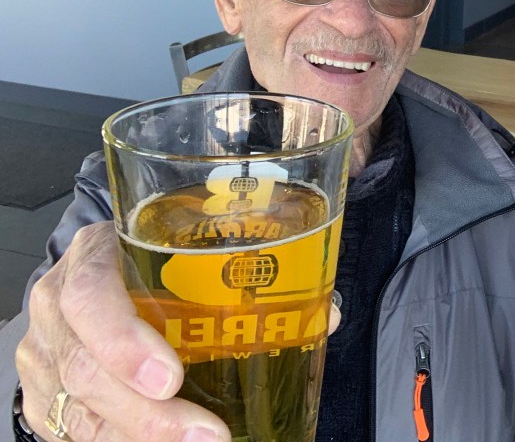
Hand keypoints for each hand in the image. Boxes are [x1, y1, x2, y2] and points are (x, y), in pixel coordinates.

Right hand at [15, 222, 228, 441]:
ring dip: (140, 436)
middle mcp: (55, 305)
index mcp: (91, 255)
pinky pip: (74, 432)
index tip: (170, 379)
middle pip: (84, 368)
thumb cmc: (155, 261)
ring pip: (78, 411)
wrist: (99, 273)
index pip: (90, 296)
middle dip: (146, 413)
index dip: (123, 343)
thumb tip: (313, 311)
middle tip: (205, 434)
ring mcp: (43, 354)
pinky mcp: (42, 395)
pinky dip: (123, 441)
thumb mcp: (182, 248)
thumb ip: (230, 272)